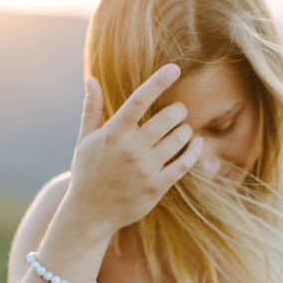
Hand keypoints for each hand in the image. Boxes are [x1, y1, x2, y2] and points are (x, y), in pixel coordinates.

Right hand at [58, 65, 203, 241]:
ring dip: (186, 130)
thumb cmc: (87, 172)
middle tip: (178, 111)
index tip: (174, 68)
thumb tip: (91, 79)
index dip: (158, 81)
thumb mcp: (85, 140)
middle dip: (178, 110)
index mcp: (112, 134)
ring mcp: (145, 170)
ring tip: (182, 130)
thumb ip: (92, 109)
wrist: (89, 214)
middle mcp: (130, 150)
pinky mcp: (156, 187)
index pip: (138, 100)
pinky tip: (197, 144)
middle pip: (167, 117)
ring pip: (180, 138)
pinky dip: (195, 150)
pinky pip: (185, 164)